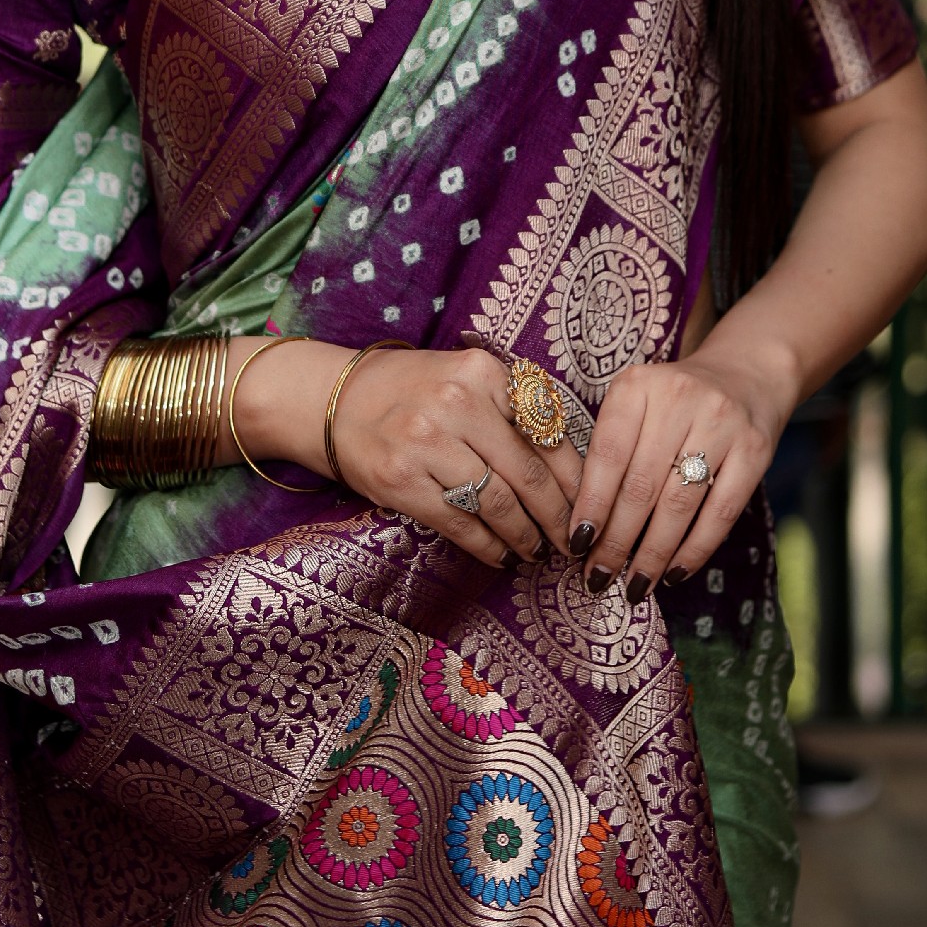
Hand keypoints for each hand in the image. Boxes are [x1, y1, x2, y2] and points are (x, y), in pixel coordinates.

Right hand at [232, 339, 581, 567]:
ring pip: (496, 503)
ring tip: (534, 549)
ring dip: (524, 535)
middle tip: (573, 541)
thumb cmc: (412, 390)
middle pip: (528, 474)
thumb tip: (573, 466)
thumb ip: (513, 410)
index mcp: (483, 373)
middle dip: (558, 516)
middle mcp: (456, 404)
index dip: (577, 478)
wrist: (333, 399)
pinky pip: (458, 522)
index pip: (548, 433)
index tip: (593, 504)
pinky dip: (486, 545)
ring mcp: (425, 442)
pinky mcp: (400, 480)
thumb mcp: (466, 378)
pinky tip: (499, 553)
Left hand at [566, 351, 793, 600]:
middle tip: (599, 577)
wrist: (746, 375)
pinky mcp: (755, 450)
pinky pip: (720, 512)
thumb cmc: (674, 403)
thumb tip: (585, 528)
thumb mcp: (637, 405)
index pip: (607, 454)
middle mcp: (679, 398)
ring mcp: (721, 423)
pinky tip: (674, 573)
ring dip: (652, 553)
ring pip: (678, 504)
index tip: (576, 544)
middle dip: (616, 540)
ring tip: (635, 585)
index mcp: (638, 385)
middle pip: (640, 485)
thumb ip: (612, 451)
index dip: (590, 504)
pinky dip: (695, 549)